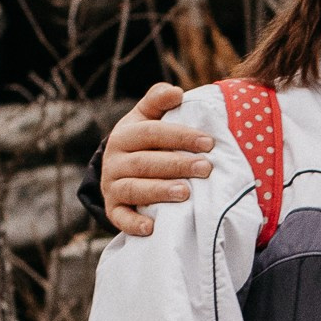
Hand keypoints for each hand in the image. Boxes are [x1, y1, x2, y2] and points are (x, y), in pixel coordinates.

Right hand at [102, 82, 216, 237]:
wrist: (116, 168)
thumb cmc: (143, 141)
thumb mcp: (146, 117)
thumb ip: (158, 100)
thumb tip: (176, 92)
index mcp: (125, 135)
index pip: (152, 133)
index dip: (181, 136)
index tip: (209, 142)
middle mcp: (114, 160)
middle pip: (146, 162)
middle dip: (178, 164)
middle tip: (206, 168)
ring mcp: (112, 186)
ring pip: (135, 189)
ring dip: (160, 191)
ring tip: (185, 193)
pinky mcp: (112, 209)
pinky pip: (120, 218)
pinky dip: (134, 224)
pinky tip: (152, 227)